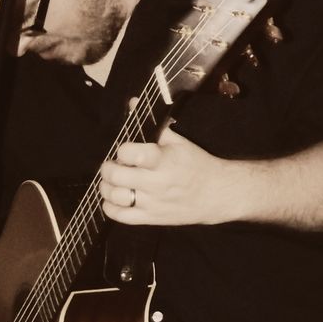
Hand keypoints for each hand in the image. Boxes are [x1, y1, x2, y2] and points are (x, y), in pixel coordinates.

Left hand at [100, 123, 248, 226]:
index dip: (122, 150)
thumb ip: (153, 125)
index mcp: (163, 160)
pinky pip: (121, 217)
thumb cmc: (196, 164)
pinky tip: (114, 199)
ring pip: (115, 197)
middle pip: (116, 176)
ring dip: (106, 187)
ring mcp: (152, 202)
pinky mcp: (151, 218)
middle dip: (108, 168)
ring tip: (110, 182)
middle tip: (112, 166)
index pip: (129, 154)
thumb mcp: (178, 140)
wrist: (216, 193)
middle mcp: (156, 182)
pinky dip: (110, 208)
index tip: (125, 151)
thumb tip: (133, 103)